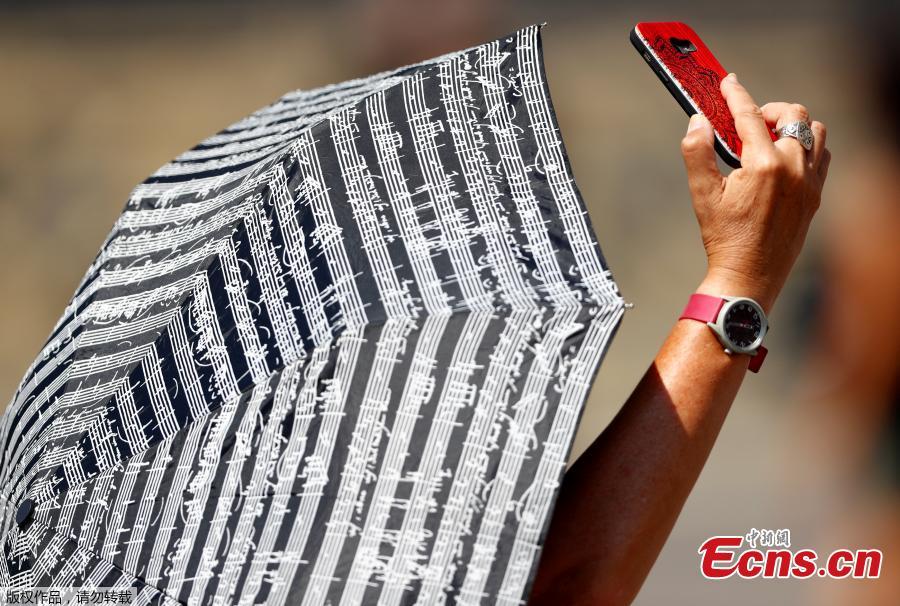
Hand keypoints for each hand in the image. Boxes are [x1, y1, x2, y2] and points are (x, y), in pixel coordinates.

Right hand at [680, 73, 830, 311]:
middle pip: (793, 115)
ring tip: (769, 138)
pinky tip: (785, 159)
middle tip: (749, 120)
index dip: (736, 95)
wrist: (749, 276)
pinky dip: (806, 147)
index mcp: (764, 165)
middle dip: (770, 109)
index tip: (727, 82)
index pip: (750, 116)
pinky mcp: (816, 196)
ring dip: (794, 126)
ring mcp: (809, 182)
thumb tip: (697, 121)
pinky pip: (822, 156)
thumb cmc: (723, 237)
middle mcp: (793, 169)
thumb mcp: (701, 194)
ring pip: (815, 132)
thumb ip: (697, 152)